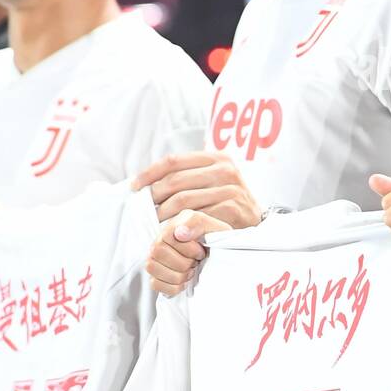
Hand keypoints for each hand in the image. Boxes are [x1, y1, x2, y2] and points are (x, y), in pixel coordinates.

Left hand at [133, 151, 261, 226]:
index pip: (173, 161)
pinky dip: (180, 226)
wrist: (256, 225)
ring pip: (182, 200)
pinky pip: (196, 217)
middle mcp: (225, 169)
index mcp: (216, 157)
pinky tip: (173, 232)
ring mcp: (230, 189)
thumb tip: (145, 182)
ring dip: (163, 214)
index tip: (134, 187)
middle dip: (154, 197)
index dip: (149, 173)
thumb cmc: (226, 203)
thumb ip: (187, 177)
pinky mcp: (232, 209)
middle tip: (144, 211)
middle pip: (175, 181)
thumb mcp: (211, 182)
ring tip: (154, 223)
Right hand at [145, 209, 231, 296]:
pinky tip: (184, 281)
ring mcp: (154, 260)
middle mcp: (159, 242)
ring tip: (191, 271)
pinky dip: (174, 287)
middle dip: (183, 262)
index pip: (167, 238)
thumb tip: (180, 233)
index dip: (187, 249)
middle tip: (196, 262)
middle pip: (158, 253)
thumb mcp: (212, 227)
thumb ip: (196, 223)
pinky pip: (155, 284)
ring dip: (179, 275)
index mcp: (172, 227)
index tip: (201, 252)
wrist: (219, 256)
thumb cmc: (214, 241)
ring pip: (153, 268)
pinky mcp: (156, 277)